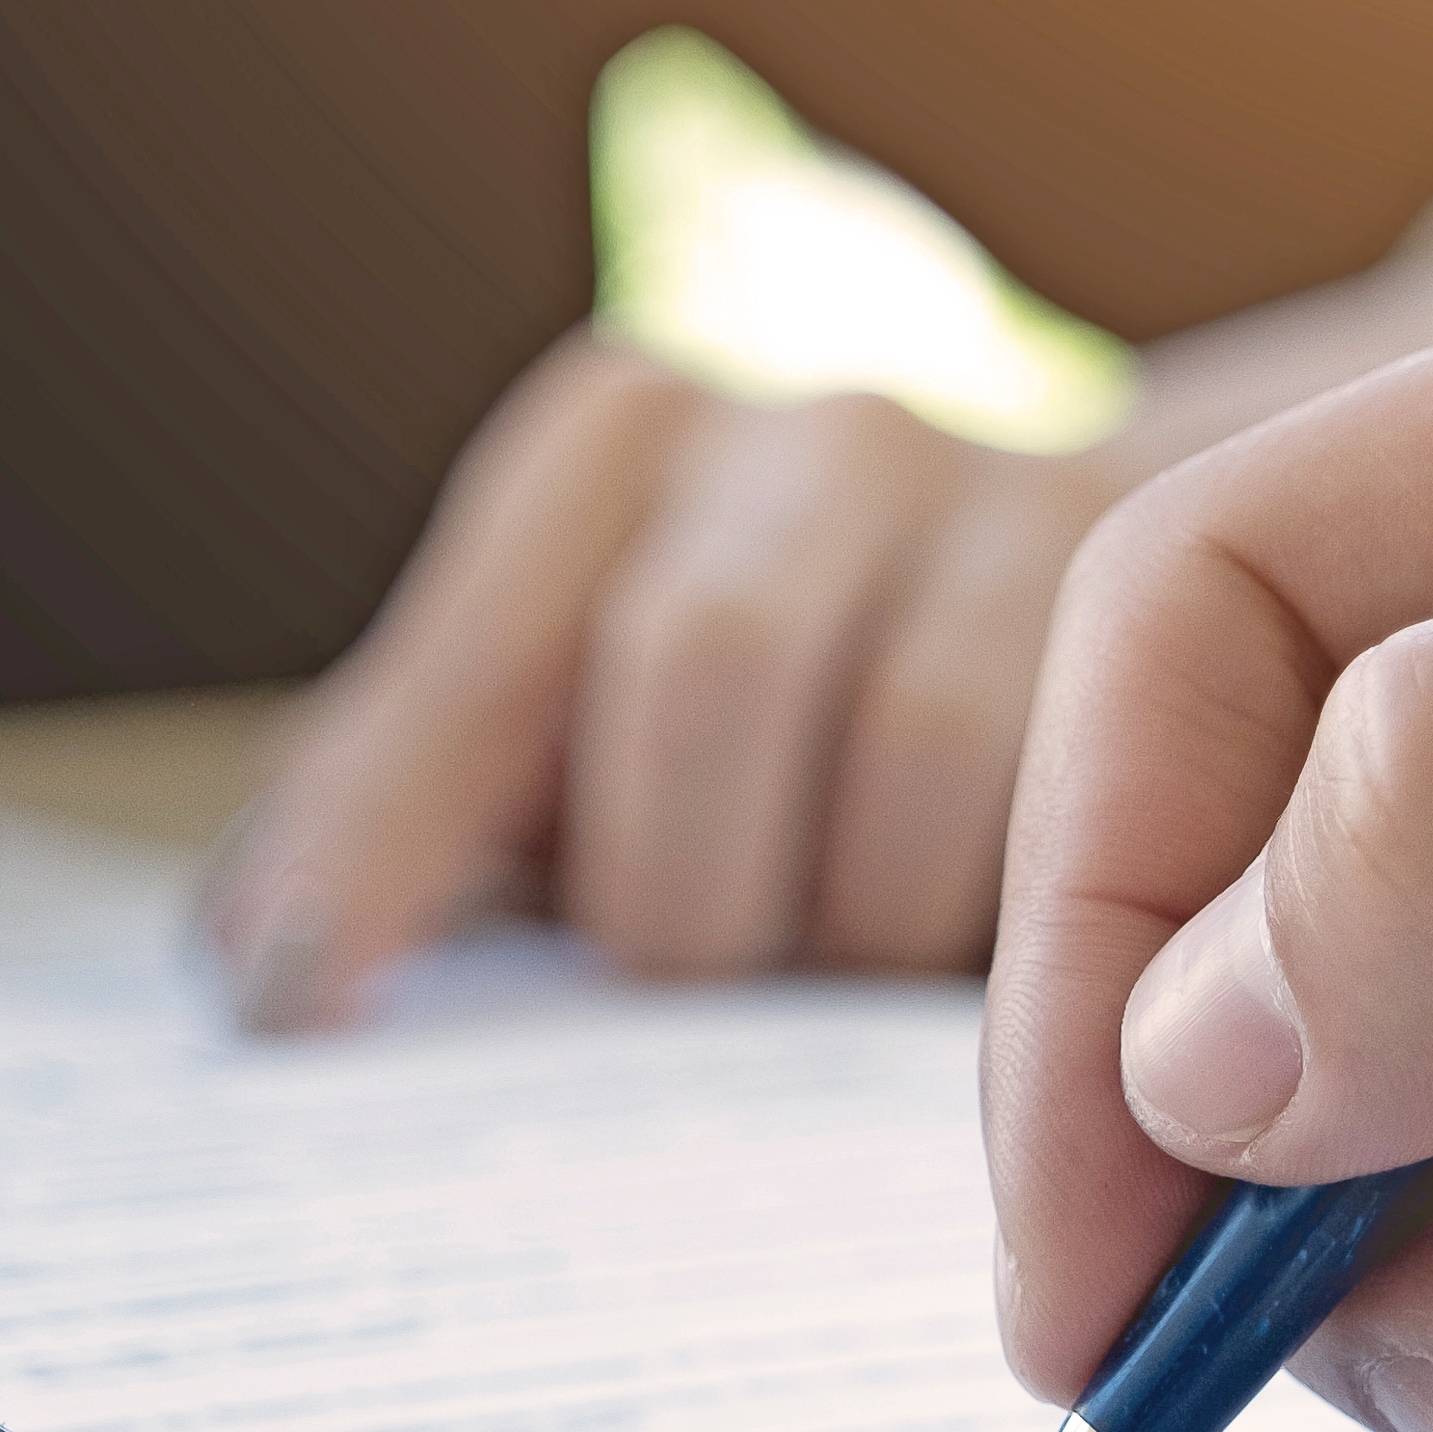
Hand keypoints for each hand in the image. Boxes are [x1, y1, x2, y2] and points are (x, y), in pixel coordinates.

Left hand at [207, 337, 1132, 1018]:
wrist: (1106, 552)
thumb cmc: (786, 672)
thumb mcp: (583, 694)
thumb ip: (430, 797)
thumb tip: (257, 961)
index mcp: (618, 443)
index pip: (474, 663)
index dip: (383, 839)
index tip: (301, 1005)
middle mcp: (809, 426)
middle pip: (704, 669)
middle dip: (676, 892)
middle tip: (678, 992)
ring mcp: (1012, 489)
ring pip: (910, 753)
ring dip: (847, 916)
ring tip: (827, 971)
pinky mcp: (1174, 604)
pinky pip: (1076, 814)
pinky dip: (993, 928)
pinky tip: (978, 958)